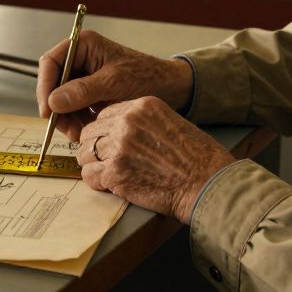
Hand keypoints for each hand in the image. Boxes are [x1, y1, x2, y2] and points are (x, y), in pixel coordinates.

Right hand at [36, 30, 192, 141]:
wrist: (171, 90)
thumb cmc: (148, 76)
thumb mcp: (115, 83)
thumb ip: (83, 91)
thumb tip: (53, 101)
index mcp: (83, 46)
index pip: (51, 63)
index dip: (44, 86)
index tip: (47, 110)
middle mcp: (80, 60)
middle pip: (53, 84)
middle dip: (58, 109)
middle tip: (67, 130)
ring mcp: (83, 78)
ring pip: (61, 101)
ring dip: (67, 119)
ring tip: (80, 133)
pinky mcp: (89, 95)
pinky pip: (73, 109)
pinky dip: (76, 122)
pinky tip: (87, 130)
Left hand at [75, 96, 235, 223]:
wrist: (206, 182)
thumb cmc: (195, 157)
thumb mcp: (169, 122)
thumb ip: (141, 122)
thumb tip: (116, 131)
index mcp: (141, 106)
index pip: (103, 115)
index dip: (103, 132)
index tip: (107, 144)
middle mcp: (127, 122)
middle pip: (90, 132)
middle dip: (94, 148)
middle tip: (104, 161)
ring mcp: (119, 147)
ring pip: (85, 153)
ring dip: (93, 165)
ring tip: (109, 174)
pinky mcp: (115, 173)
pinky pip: (90, 176)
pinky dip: (97, 183)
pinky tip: (112, 185)